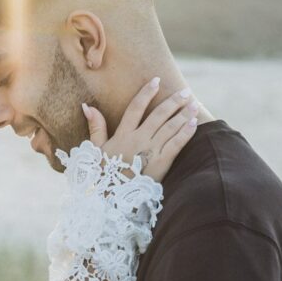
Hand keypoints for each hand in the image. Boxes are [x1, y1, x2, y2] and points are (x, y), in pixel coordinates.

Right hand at [83, 77, 198, 181]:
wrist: (114, 199)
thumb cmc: (103, 175)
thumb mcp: (96, 150)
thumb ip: (95, 127)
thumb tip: (87, 106)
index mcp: (122, 135)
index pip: (135, 108)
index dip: (146, 93)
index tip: (156, 81)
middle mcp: (138, 139)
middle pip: (158, 115)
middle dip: (173, 102)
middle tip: (185, 92)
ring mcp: (151, 151)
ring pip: (170, 127)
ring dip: (184, 114)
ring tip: (194, 104)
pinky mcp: (161, 163)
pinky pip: (176, 144)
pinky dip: (186, 133)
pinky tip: (194, 123)